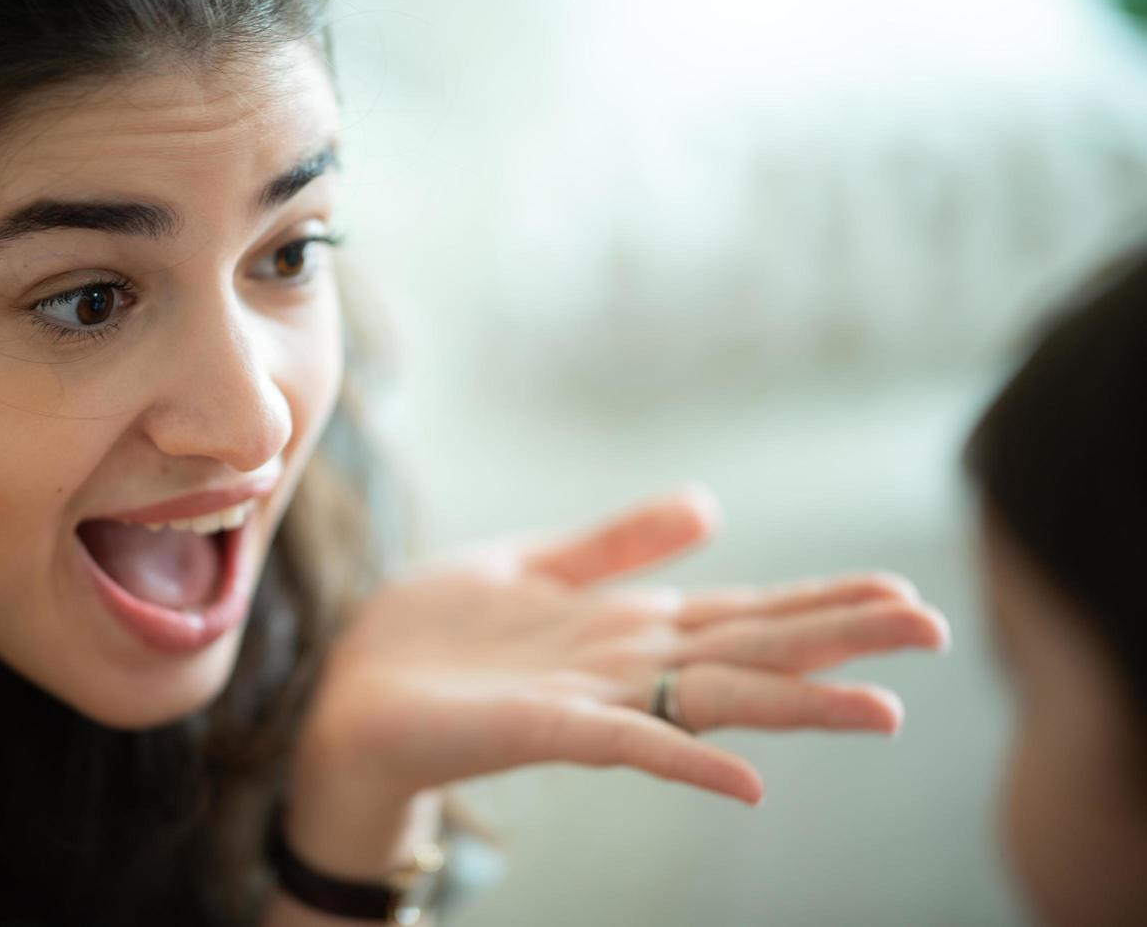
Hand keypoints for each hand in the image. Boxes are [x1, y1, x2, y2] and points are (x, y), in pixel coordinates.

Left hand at [293, 487, 949, 809]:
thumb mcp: (529, 564)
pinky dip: (685, 761)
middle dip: (840, 638)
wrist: (348, 699)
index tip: (901, 590)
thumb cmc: (433, 640)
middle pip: (750, 647)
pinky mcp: (543, 730)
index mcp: (626, 624)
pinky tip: (747, 781)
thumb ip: (616, 543)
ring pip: (711, 697)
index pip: (743, 608)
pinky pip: (625, 747)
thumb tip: (710, 504)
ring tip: (884, 709)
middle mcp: (625, 666)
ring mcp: (591, 701)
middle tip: (937, 629)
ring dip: (795, 704)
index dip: (819, 599)